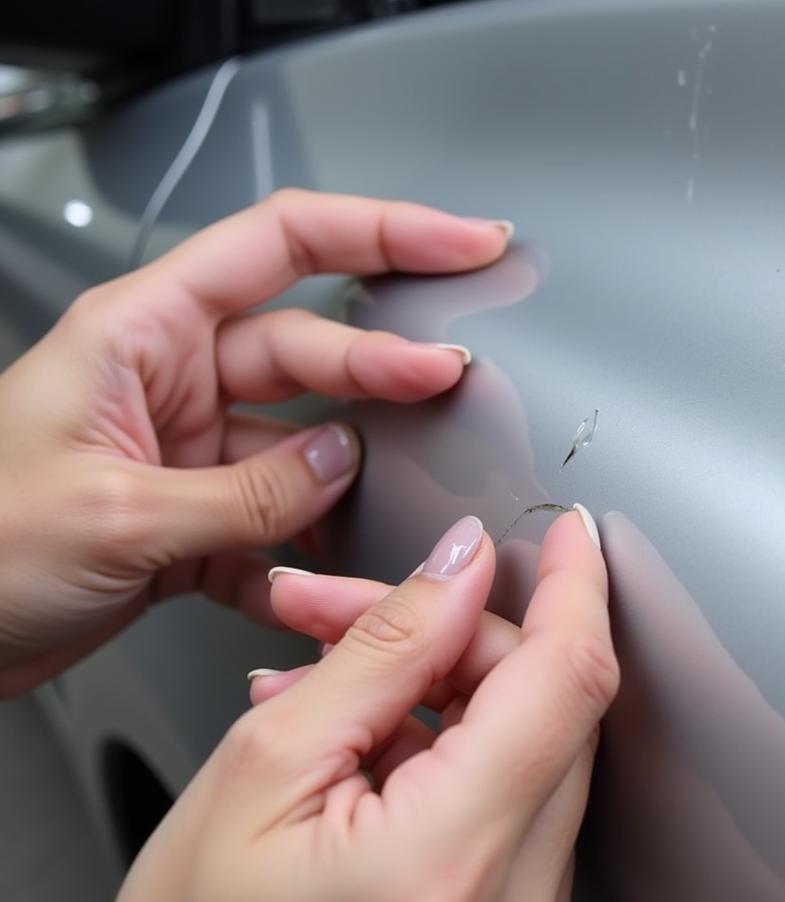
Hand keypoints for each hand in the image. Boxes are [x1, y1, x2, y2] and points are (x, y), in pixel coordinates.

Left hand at [0, 190, 509, 695]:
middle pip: (310, 349)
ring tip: (391, 499)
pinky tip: (318, 578)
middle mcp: (174, 380)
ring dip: (346, 479)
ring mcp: (192, 451)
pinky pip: (276, 520)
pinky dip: (303, 553)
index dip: (383, 232)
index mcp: (143, 333)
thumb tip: (339, 462)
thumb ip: (244, 492)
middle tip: (451, 382)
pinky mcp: (196, 516)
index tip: (461, 243)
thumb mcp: (116, 513)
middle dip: (386, 364)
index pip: (283, 245)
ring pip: (302, 446)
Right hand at [72, 508, 616, 901]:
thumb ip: (382, 649)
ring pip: (535, 761)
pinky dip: (460, 765)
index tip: (564, 538)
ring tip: (336, 694)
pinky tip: (378, 755)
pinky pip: (521, 823)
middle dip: (462, 640)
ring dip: (451, 699)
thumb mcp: (261, 767)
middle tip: (349, 613)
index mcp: (441, 869)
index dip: (572, 591)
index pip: (564, 684)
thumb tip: (457, 571)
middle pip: (550, 715)